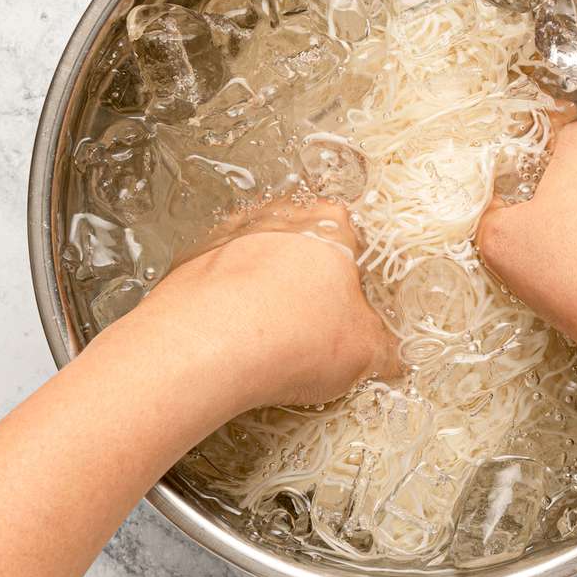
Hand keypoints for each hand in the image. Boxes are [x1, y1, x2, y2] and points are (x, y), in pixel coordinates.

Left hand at [95, 200, 398, 412]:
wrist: (207, 347)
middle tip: (310, 325)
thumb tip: (388, 358)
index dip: (351, 275)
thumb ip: (382, 349)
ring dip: (261, 292)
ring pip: (254, 260)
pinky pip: (216, 282)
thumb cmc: (294, 335)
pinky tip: (231, 341)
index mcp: (329, 225)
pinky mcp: (187, 263)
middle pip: (299, 246)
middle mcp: (277, 218)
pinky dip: (224, 306)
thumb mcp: (365, 352)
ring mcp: (228, 236)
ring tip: (267, 338)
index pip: (350, 236)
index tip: (349, 307)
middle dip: (304, 282)